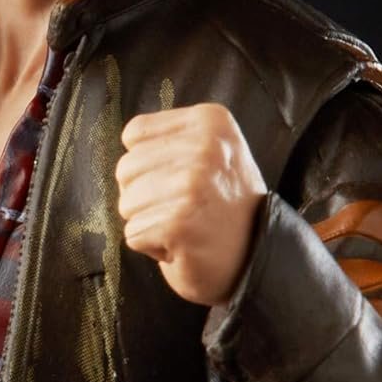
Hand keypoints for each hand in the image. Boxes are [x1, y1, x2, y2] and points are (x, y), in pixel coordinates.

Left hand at [115, 103, 266, 305]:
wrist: (256, 260)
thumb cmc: (224, 208)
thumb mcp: (211, 151)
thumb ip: (172, 138)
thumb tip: (128, 144)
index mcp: (210, 121)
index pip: (134, 134)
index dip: (148, 164)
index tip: (182, 180)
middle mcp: (205, 146)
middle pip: (126, 168)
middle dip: (145, 196)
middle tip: (184, 208)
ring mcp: (192, 185)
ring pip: (126, 203)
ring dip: (148, 223)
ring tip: (185, 225)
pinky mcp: (179, 223)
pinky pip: (132, 234)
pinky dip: (151, 247)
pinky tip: (182, 244)